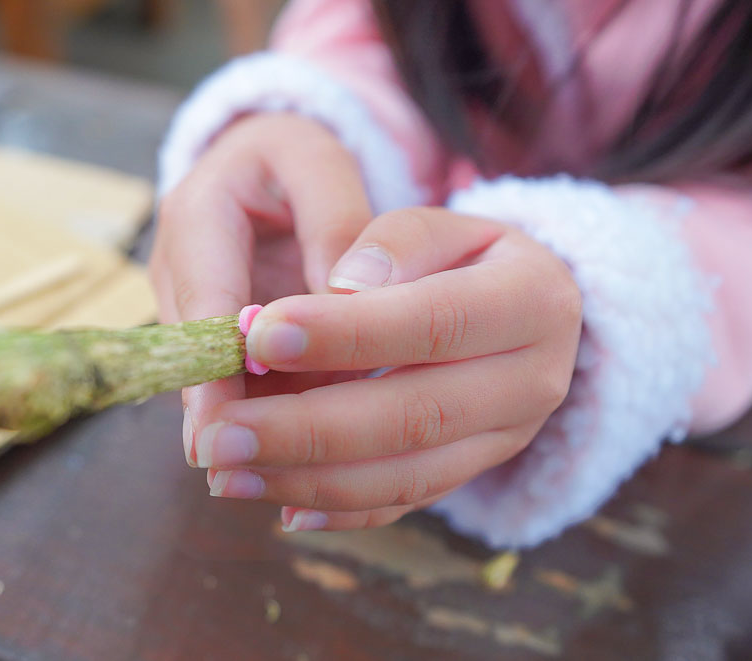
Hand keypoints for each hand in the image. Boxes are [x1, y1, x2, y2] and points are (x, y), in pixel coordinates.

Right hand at [149, 113, 374, 463]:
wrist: (269, 166)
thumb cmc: (296, 158)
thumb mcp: (319, 164)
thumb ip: (335, 224)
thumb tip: (345, 303)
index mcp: (197, 216)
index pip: (203, 300)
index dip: (210, 368)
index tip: (221, 427)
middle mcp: (181, 269)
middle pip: (194, 352)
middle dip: (218, 412)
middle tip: (236, 475)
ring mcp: (191, 304)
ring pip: (211, 374)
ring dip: (240, 421)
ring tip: (267, 479)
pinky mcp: (212, 332)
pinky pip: (232, 378)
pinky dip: (261, 412)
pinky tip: (289, 455)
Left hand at [193, 207, 582, 530]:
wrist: (516, 309)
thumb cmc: (456, 255)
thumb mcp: (436, 225)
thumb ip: (391, 244)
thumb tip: (340, 286)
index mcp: (532, 300)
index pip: (433, 322)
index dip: (345, 334)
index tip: (259, 336)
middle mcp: (533, 380)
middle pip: (415, 415)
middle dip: (306, 429)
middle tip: (218, 434)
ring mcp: (508, 438)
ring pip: (406, 475)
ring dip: (308, 481)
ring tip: (226, 472)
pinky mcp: (474, 472)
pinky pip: (406, 502)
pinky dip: (339, 510)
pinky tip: (277, 505)